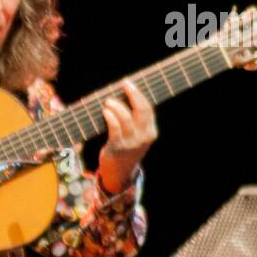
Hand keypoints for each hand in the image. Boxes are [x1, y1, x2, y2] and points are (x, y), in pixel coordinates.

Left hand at [98, 78, 156, 193]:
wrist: (119, 173)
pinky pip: (115, 128)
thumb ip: (134, 119)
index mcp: (150, 132)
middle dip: (133, 94)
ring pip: (126, 118)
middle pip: (142, 110)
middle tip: (124, 83)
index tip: (129, 83)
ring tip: (109, 101)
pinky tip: (105, 111)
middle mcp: (143, 137)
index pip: (148, 109)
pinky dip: (110, 116)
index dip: (139, 94)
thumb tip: (123, 95)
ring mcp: (131, 143)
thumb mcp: (136, 136)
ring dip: (117, 106)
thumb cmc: (125, 148)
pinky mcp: (118, 147)